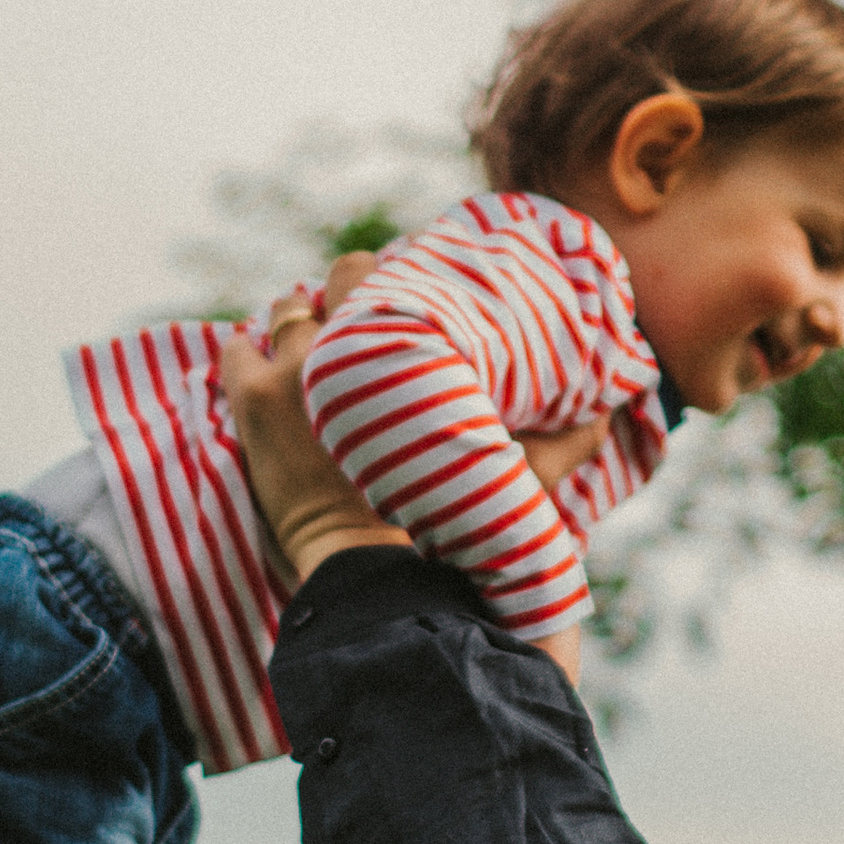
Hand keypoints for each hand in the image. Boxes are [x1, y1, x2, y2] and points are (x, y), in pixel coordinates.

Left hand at [223, 253, 595, 680]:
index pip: (390, 274)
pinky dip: (249, 349)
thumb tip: (606, 412)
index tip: (406, 289)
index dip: (397, 278)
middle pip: (340, 277)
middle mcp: (346, 338)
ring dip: (300, 319)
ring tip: (313, 338)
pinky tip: (265, 360)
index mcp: (405, 344)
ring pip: (286, 310)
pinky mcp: (252, 402)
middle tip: (363, 311)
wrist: (370, 569)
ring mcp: (292, 366)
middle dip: (350, 290)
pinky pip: (237, 349)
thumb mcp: (517, 479)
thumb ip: (565, 444)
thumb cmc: (447, 528)